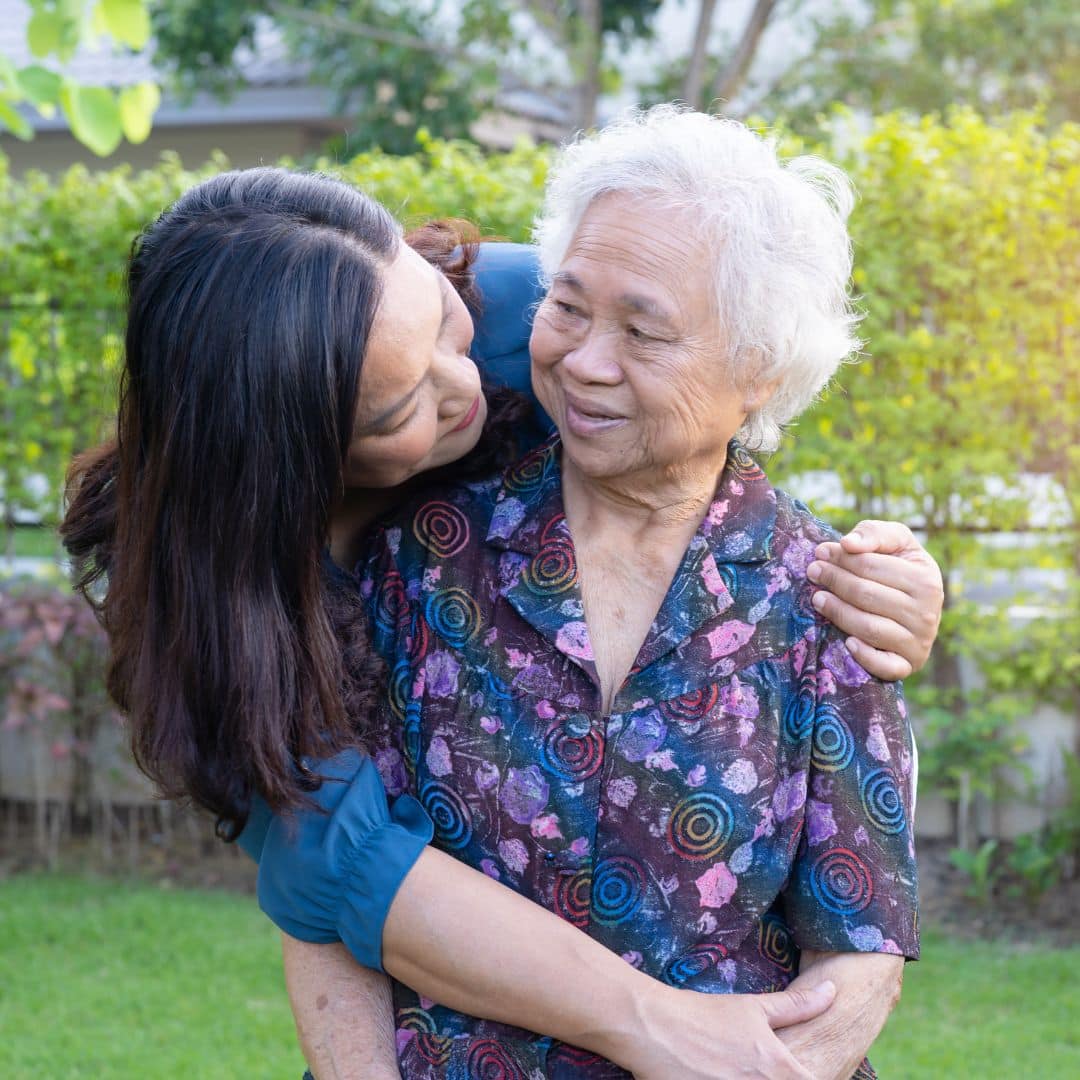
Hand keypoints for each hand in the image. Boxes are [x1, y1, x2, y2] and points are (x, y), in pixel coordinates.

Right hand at [625, 980, 835, 1079]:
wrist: (653, 1027)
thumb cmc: (704, 1015)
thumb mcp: (753, 1008)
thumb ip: (797, 1006)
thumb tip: (833, 991)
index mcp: (778, 1069)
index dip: (808, 1075)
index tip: (795, 1068)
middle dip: (777, 1078)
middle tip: (751, 1065)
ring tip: (731, 1071)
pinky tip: (716, 1077)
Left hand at [807, 519, 943, 679]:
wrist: (916, 607)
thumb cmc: (898, 567)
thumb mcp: (894, 542)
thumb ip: (874, 533)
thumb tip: (849, 543)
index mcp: (926, 578)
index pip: (872, 566)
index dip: (841, 558)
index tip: (819, 552)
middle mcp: (927, 612)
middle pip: (867, 595)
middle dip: (835, 581)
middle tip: (812, 572)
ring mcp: (919, 642)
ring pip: (869, 627)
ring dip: (838, 612)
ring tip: (817, 598)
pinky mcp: (908, 665)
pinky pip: (886, 666)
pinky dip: (865, 656)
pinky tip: (847, 643)